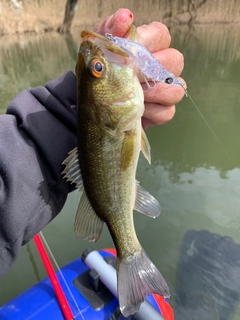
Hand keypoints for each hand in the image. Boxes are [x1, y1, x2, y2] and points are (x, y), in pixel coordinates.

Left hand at [94, 8, 184, 128]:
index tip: (131, 53)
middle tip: (131, 77)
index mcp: (147, 46)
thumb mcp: (99, 50)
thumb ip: (111, 30)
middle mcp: (161, 66)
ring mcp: (165, 90)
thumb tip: (125, 17)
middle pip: (175, 61)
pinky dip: (151, 112)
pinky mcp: (161, 112)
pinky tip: (136, 111)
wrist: (95, 105)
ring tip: (133, 95)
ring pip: (176, 89)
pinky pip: (167, 112)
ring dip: (153, 93)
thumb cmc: (100, 74)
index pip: (161, 35)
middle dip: (151, 71)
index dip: (149, 42)